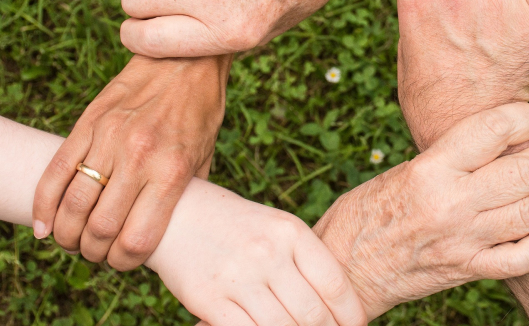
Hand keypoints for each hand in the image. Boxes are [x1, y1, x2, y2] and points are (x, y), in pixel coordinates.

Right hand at [32, 55, 229, 269]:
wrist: (184, 59)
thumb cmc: (200, 112)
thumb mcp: (205, 157)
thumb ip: (185, 195)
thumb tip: (169, 230)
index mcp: (171, 171)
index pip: (137, 239)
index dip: (124, 262)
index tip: (123, 262)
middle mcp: (139, 157)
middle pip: (100, 228)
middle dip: (93, 252)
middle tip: (95, 253)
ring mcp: (109, 138)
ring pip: (73, 204)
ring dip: (67, 234)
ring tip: (72, 240)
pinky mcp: (88, 122)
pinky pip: (55, 170)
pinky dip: (43, 204)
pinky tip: (44, 224)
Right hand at [146, 178, 366, 325]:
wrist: (177, 215)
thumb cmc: (237, 226)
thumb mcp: (276, 228)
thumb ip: (304, 261)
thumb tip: (337, 306)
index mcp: (290, 231)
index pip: (334, 283)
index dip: (351, 314)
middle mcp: (267, 253)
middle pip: (313, 314)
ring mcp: (237, 277)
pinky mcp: (209, 300)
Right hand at [313, 103, 528, 318]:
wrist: (345, 266)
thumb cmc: (366, 211)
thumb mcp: (403, 171)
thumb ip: (449, 159)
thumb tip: (498, 143)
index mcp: (430, 169)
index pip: (494, 129)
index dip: (526, 117)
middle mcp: (450, 203)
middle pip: (526, 170)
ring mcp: (463, 240)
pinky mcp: (468, 270)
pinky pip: (525, 257)